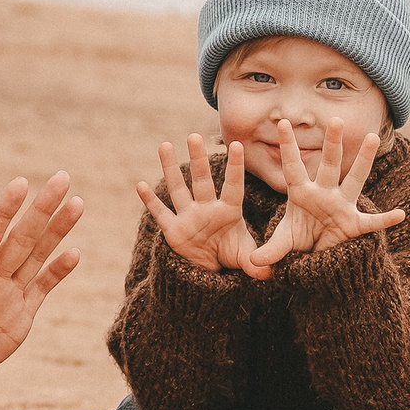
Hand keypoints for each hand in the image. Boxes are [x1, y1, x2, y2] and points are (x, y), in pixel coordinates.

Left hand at [0, 172, 82, 389]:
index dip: (4, 211)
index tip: (19, 184)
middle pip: (21, 237)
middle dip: (41, 209)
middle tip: (61, 178)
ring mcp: (8, 294)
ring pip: (37, 255)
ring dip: (57, 231)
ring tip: (76, 204)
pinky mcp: (20, 317)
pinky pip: (43, 289)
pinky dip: (58, 272)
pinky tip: (74, 253)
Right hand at [139, 134, 269, 278]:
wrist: (210, 269)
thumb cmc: (231, 254)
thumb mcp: (246, 258)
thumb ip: (257, 264)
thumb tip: (269, 274)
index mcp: (228, 212)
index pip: (233, 186)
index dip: (234, 167)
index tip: (237, 144)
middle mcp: (206, 209)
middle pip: (202, 180)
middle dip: (198, 159)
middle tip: (194, 136)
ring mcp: (188, 217)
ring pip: (178, 189)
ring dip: (171, 168)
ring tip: (165, 145)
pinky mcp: (173, 230)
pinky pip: (161, 213)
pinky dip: (151, 201)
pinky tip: (140, 185)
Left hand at [247, 117, 403, 270]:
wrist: (318, 257)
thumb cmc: (300, 240)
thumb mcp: (284, 243)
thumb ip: (272, 249)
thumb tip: (254, 261)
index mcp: (302, 194)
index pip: (293, 167)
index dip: (287, 146)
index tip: (282, 122)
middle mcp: (324, 194)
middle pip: (329, 165)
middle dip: (332, 144)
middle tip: (336, 120)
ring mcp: (342, 206)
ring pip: (354, 180)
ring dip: (363, 160)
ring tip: (372, 137)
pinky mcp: (355, 225)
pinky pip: (372, 223)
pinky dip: (386, 220)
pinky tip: (400, 214)